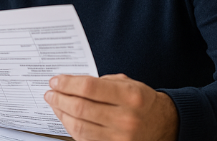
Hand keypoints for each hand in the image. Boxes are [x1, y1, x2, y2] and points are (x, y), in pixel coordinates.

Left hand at [44, 74, 177, 140]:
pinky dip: (71, 128)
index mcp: (130, 96)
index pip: (89, 87)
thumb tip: (71, 84)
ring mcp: (120, 137)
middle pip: (81, 107)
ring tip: (54, 104)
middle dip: (59, 98)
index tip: (56, 81)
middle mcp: (126, 118)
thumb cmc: (143, 102)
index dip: (67, 83)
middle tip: (50, 93)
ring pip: (79, 126)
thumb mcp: (128, 84)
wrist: (166, 125)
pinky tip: (66, 118)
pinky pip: (85, 139)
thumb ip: (102, 83)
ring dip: (61, 114)